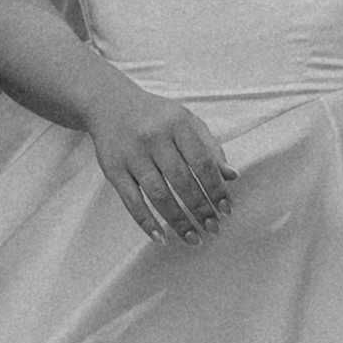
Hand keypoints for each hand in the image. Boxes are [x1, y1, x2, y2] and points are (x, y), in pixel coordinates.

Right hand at [86, 82, 235, 246]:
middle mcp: (154, 138)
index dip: (216, 189)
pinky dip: (146, 222)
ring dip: (178, 221)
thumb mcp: (187, 122)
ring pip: (158, 195)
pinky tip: (161, 237)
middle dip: (200, 209)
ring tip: (194, 238)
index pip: (202, 162)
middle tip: (213, 229)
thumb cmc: (156, 116)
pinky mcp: (113, 169)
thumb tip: (232, 176)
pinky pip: (132, 201)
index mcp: (177, 124)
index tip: (226, 210)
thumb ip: (210, 147)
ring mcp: (132, 155)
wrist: (110, 104)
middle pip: (182, 181)